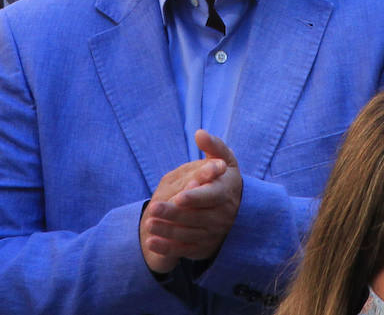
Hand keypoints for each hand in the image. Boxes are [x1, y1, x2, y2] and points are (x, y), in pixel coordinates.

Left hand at [140, 130, 241, 272]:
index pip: (211, 196)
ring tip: (149, 224)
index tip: (179, 196)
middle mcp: (222, 215)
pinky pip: (186, 250)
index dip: (196, 197)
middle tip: (153, 208)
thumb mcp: (225, 159)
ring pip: (189, 234)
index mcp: (225, 192)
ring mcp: (214, 233)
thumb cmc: (225, 178)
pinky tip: (152, 242)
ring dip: (168, 231)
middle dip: (174, 214)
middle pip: (196, 216)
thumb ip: (213, 146)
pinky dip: (168, 248)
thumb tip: (199, 133)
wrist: (235, 208)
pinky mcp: (205, 247)